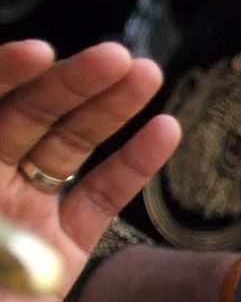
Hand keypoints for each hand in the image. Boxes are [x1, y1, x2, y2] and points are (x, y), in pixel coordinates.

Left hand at [0, 40, 179, 301]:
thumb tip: (22, 142)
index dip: (8, 73)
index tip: (40, 52)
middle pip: (30, 114)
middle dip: (74, 83)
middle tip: (116, 56)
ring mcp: (25, 212)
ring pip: (71, 147)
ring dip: (111, 108)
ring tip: (146, 73)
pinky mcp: (63, 249)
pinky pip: (101, 198)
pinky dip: (134, 164)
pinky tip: (164, 130)